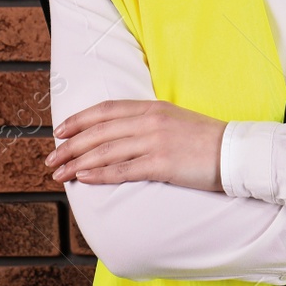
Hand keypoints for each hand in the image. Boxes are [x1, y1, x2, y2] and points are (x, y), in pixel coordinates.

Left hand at [44, 100, 227, 192]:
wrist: (235, 152)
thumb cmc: (205, 139)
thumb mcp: (174, 119)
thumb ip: (147, 121)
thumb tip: (118, 133)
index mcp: (152, 107)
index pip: (106, 109)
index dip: (79, 119)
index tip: (60, 130)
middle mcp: (150, 121)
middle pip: (99, 131)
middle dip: (70, 144)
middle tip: (50, 157)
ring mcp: (155, 142)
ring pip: (105, 151)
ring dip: (77, 162)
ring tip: (59, 173)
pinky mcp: (161, 164)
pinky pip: (122, 169)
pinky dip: (99, 174)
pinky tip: (83, 178)